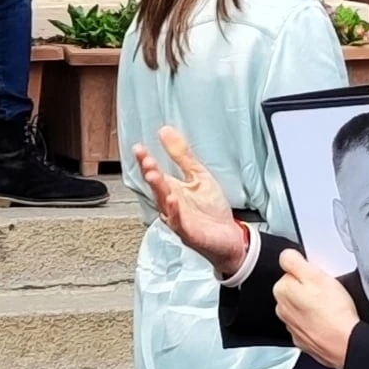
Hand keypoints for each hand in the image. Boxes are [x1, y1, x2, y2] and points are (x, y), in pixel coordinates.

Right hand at [131, 126, 247, 276]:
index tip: (139, 148)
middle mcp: (171, 205)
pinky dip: (174, 212)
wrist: (229, 237)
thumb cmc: (211, 210)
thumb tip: (166, 131)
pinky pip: (178, 222)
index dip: (146, 161)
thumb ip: (182, 155)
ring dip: (158, 189)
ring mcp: (178, 220)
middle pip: (157, 187)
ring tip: (153, 174)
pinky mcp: (189, 233)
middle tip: (146, 160)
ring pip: (164, 203)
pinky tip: (172, 200)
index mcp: (172, 190)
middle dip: (150, 173)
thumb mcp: (199, 175)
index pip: (155, 173)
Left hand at [272, 248, 359, 368]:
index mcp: (282, 290)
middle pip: (296, 288)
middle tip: (327, 291)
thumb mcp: (315, 274)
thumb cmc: (334, 311)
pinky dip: (317, 321)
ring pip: (303, 306)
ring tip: (330, 307)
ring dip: (313, 304)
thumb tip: (286, 256)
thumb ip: (293, 261)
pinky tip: (328, 320)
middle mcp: (282, 309)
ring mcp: (292, 325)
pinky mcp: (303, 338)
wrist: (345, 343)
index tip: (319, 276)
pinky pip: (309, 323)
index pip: (291, 270)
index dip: (308, 270)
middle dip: (310, 288)